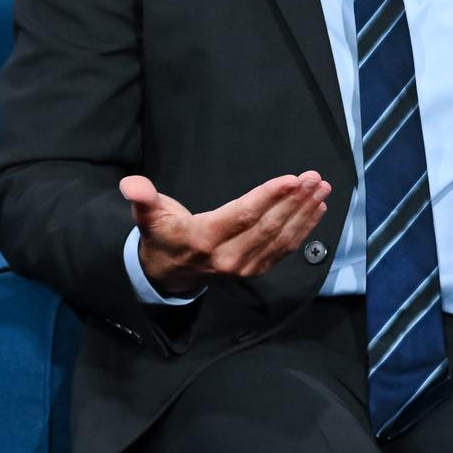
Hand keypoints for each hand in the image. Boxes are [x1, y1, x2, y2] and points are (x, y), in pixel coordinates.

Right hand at [123, 171, 332, 296]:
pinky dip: (304, 228)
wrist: (167, 275)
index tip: (292, 179)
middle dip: (295, 201)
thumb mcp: (148, 217)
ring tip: (321, 188)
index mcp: (202, 239)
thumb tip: (131, 185)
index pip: (242, 215)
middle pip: (268, 226)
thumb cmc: (162, 236)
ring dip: (305, 212)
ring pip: (281, 238)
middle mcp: (227, 257)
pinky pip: (284, 249)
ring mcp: (244, 267)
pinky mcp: (255, 270)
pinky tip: (317, 209)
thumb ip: (143, 200)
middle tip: (314, 178)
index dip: (268, 197)